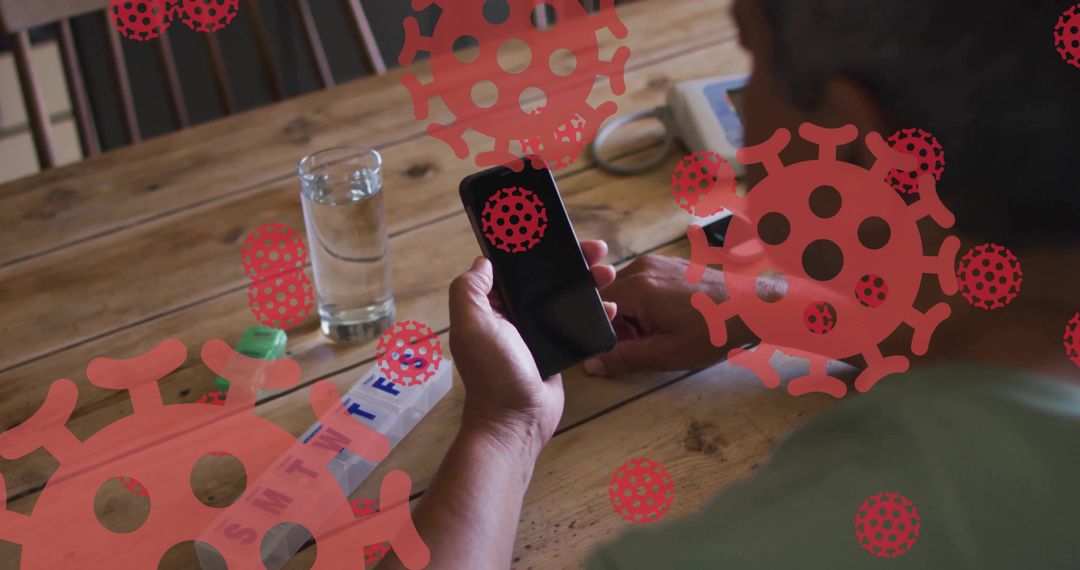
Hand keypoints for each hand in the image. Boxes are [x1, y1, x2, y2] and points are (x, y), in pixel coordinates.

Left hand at [448, 240, 616, 457]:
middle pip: (546, 279)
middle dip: (571, 262)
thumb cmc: (493, 374)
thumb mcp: (471, 325)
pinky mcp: (557, 349)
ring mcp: (536, 333)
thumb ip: (470, 290)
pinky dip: (595, 312)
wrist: (517, 420)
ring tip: (608, 273)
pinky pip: (577, 323)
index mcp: (491, 306)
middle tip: (597, 250)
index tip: (558, 235)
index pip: (514, 269)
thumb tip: (484, 261)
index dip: (535, 250)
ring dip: (588, 282)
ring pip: (565, 298)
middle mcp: (513, 316)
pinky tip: (610, 306)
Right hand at [585, 254, 761, 375]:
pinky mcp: (668, 265)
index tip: (621, 344)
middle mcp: (642, 268)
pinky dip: (646, 304)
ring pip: (625, 291)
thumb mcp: (666, 353)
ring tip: (661, 330)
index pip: (596, 306)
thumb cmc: (714, 330)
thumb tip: (592, 364)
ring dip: (633, 314)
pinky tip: (670, 317)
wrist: (752, 308)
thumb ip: (624, 358)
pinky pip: (642, 284)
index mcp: (637, 287)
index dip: (603, 330)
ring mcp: (656, 263)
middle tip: (644, 341)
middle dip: (619, 322)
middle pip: (609, 297)